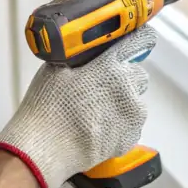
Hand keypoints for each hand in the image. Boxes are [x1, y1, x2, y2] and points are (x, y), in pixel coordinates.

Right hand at [0, 26, 155, 187]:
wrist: (45, 149)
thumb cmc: (47, 107)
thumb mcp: (56, 69)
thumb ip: (79, 57)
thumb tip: (86, 49)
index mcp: (110, 67)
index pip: (138, 43)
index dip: (141, 39)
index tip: (142, 39)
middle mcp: (127, 89)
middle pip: (137, 75)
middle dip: (124, 77)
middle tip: (101, 86)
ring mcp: (131, 116)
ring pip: (136, 101)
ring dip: (123, 102)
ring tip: (97, 111)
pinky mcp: (130, 137)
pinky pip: (131, 124)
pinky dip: (120, 124)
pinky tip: (99, 127)